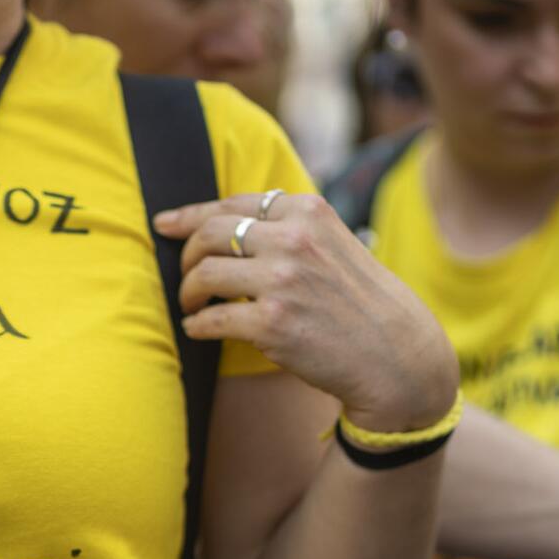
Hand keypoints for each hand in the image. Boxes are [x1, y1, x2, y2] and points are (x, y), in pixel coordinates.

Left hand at [156, 191, 458, 431]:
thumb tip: (224, 223)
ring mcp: (282, 281)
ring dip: (187, 292)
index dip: (190, 215)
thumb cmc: (357, 301)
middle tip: (187, 277)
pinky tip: (197, 329)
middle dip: (187, 255)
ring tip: (191, 305)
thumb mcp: (332, 244)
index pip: (232, 204)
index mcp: (307, 212)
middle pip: (210, 234)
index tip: (165, 225)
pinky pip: (211, 319)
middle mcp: (294, 240)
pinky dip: (196, 324)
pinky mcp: (271, 324)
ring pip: (204, 274)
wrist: (394, 353)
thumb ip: (288, 228)